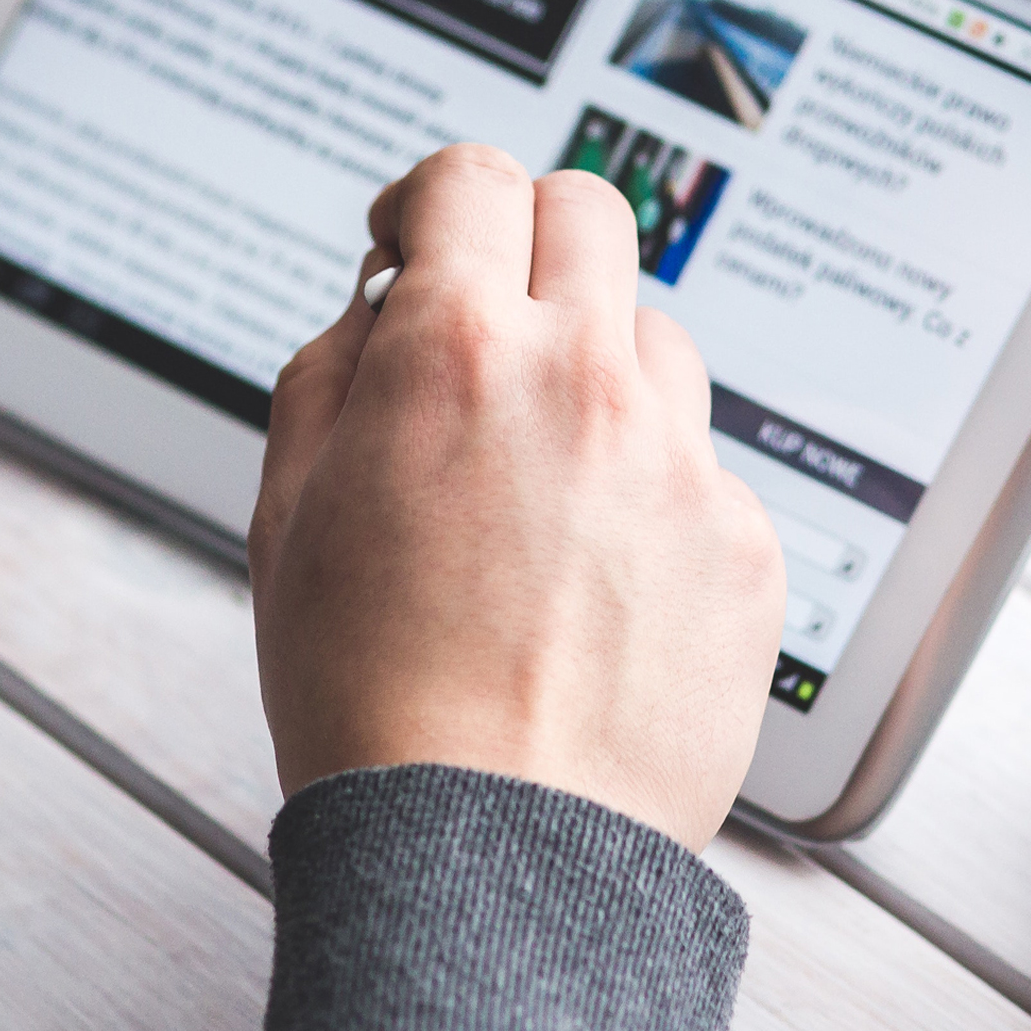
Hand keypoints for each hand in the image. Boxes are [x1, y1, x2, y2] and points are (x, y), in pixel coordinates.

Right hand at [249, 144, 784, 849]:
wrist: (491, 853)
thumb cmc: (371, 698)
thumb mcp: (285, 510)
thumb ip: (330, 368)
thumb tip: (383, 299)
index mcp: (458, 353)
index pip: (470, 177)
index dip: (430, 198)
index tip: (416, 241)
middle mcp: (585, 380)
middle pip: (588, 211)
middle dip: (526, 241)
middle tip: (488, 315)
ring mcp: (681, 460)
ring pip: (653, 338)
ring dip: (594, 369)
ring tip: (538, 482)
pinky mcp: (744, 543)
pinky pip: (700, 466)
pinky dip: (649, 492)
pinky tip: (594, 579)